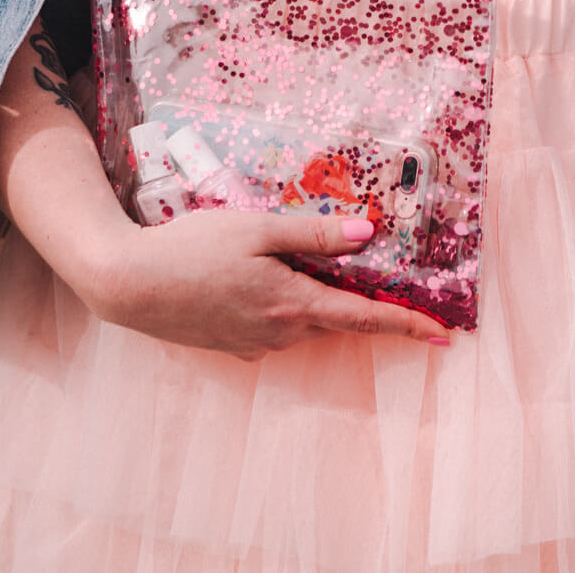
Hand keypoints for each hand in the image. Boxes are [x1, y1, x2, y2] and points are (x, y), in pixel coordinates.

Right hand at [84, 208, 451, 358]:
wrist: (129, 285)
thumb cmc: (192, 249)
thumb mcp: (257, 229)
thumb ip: (314, 234)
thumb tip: (369, 235)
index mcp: (292, 305)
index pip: (364, 319)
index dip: (408, 326)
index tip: (445, 335)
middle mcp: (279, 334)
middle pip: (338, 319)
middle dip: (369, 309)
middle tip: (402, 296)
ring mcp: (254, 344)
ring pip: (306, 321)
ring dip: (322, 300)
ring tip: (313, 266)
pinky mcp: (233, 345)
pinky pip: (277, 325)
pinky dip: (289, 304)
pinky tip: (264, 276)